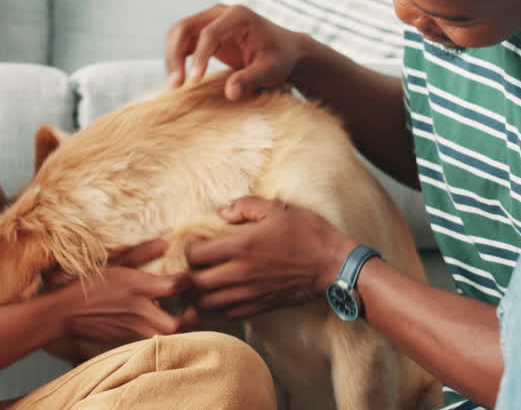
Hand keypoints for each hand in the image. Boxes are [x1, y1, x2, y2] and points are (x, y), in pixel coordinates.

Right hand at [48, 239, 191, 345]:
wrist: (65, 312)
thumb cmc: (89, 282)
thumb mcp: (115, 261)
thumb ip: (142, 252)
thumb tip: (167, 239)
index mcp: (137, 286)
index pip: (176, 285)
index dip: (188, 281)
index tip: (187, 277)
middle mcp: (139, 310)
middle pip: (176, 324)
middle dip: (190, 318)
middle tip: (192, 308)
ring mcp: (133, 328)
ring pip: (166, 338)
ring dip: (178, 330)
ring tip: (179, 319)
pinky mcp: (127, 340)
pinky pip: (151, 341)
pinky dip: (160, 336)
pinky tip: (158, 325)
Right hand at [164, 4, 308, 99]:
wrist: (284, 50)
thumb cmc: (279, 58)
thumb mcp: (271, 70)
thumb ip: (251, 79)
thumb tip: (230, 93)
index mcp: (238, 16)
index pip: (209, 33)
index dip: (199, 57)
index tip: (194, 81)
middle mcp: (220, 13)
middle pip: (185, 27)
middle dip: (175, 55)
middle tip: (175, 85)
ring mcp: (209, 20)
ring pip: (178, 33)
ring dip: (171, 58)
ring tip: (174, 86)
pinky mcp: (204, 32)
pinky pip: (182, 42)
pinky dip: (175, 59)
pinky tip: (177, 79)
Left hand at [186, 197, 356, 319]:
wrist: (333, 266)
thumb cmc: (307, 233)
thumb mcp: (277, 208)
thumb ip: (244, 205)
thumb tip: (221, 211)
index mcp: (240, 245)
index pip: (195, 254)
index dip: (188, 250)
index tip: (194, 244)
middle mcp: (239, 272)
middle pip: (194, 283)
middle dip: (187, 275)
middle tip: (192, 266)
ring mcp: (248, 293)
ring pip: (207, 303)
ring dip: (199, 294)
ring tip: (202, 283)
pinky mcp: (259, 307)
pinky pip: (227, 314)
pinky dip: (218, 307)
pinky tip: (222, 295)